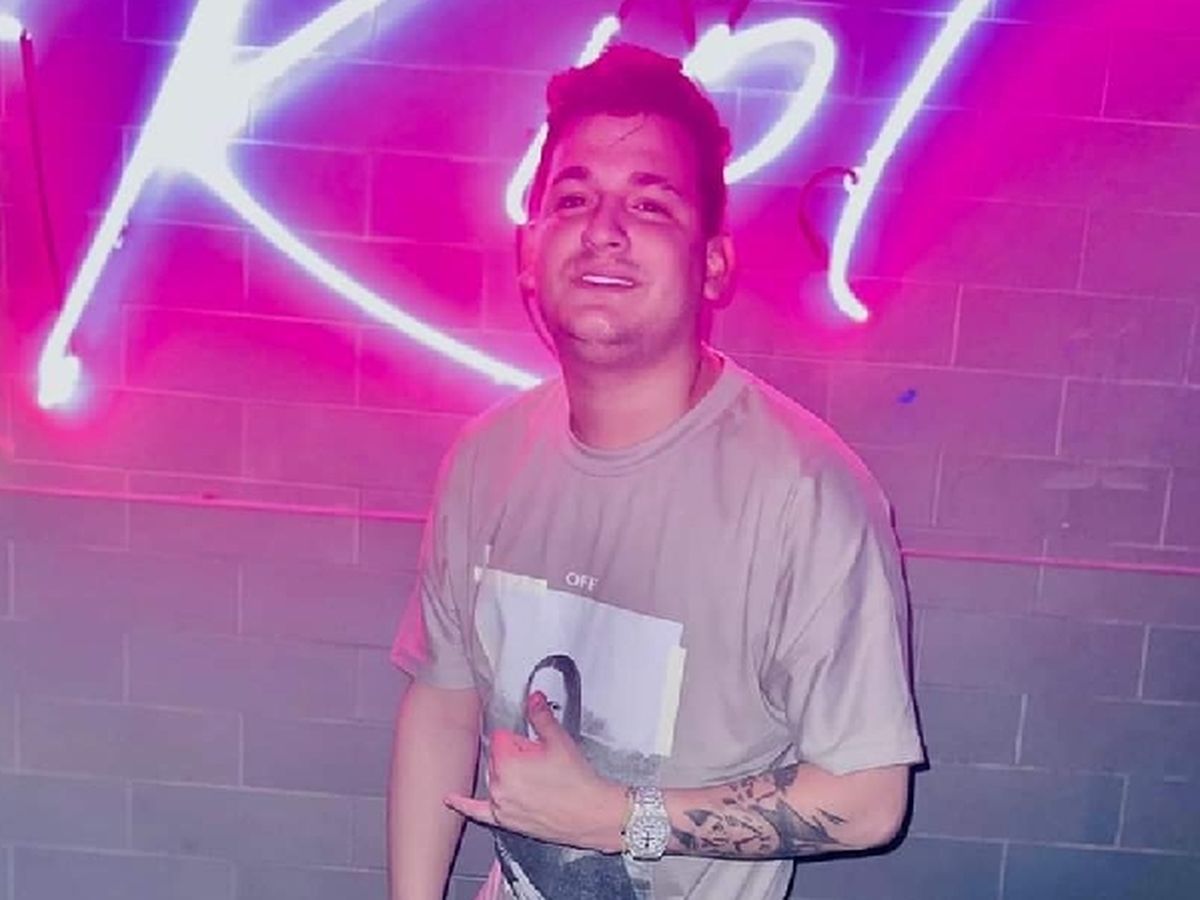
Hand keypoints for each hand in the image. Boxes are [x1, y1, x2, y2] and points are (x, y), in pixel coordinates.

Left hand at [444, 691, 627, 852]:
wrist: (592, 815)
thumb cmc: (578, 782)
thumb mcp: (560, 741)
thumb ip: (541, 716)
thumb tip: (533, 697)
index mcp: (508, 763)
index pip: (502, 737)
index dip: (522, 739)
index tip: (536, 746)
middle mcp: (499, 785)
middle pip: (497, 757)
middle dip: (516, 755)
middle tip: (543, 765)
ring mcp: (500, 805)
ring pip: (495, 777)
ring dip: (507, 774)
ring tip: (536, 780)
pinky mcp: (505, 821)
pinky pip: (477, 812)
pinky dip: (462, 804)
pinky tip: (450, 799)